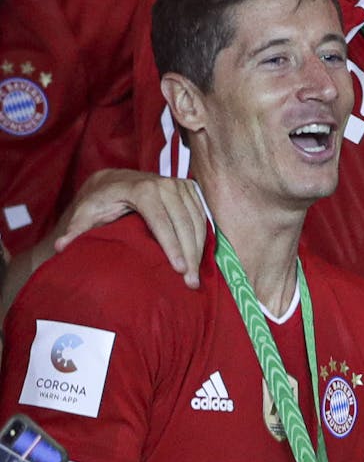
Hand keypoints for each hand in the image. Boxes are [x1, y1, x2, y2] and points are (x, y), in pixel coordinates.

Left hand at [53, 169, 205, 287]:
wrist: (116, 180)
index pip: (161, 222)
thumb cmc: (102, 200)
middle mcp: (165, 185)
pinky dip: (203, 237)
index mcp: (142, 190)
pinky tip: (201, 257)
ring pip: (196, 221)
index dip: (171, 247)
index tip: (178, 270)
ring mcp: (180, 185)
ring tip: (196, 275)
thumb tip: (61, 247)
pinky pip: (202, 215)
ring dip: (199, 249)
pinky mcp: (190, 189)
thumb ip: (76, 229)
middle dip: (189, 254)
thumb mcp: (86, 212)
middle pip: (183, 224)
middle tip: (190, 281)